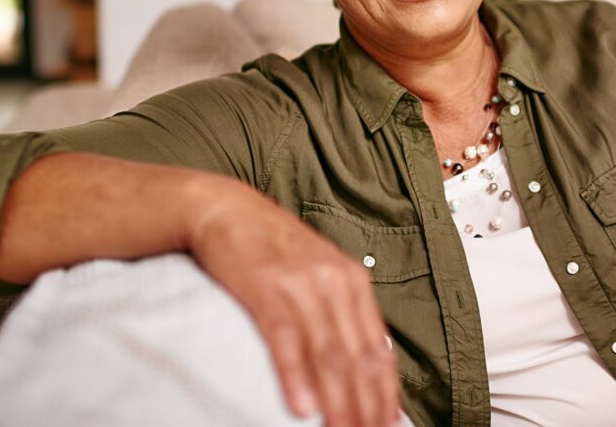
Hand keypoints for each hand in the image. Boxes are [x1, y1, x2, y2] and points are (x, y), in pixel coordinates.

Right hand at [187, 182, 401, 426]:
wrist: (227, 209)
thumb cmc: (272, 245)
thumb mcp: (319, 269)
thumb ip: (344, 308)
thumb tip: (369, 355)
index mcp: (353, 280)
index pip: (378, 347)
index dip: (385, 392)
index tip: (388, 423)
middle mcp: (334, 282)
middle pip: (356, 358)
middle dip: (364, 406)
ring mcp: (301, 285)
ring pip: (328, 355)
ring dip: (336, 402)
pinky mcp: (266, 289)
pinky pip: (286, 340)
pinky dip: (295, 377)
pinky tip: (301, 407)